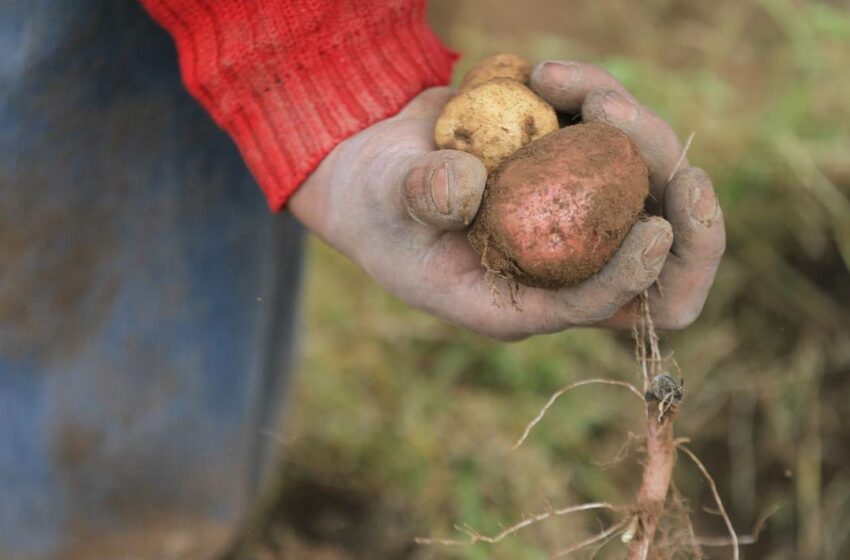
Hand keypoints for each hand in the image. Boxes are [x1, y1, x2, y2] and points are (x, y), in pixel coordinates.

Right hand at [289, 64, 723, 339]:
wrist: (372, 166)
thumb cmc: (373, 199)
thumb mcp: (384, 201)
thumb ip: (422, 196)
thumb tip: (470, 188)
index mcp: (515, 298)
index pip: (595, 306)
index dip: (634, 277)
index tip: (655, 230)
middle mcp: (556, 264)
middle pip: (659, 267)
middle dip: (687, 222)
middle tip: (681, 168)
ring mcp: (571, 217)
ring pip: (649, 193)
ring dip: (638, 135)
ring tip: (566, 84)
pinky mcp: (572, 170)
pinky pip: (617, 143)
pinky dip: (596, 99)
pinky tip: (545, 75)